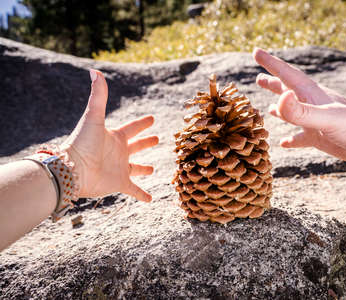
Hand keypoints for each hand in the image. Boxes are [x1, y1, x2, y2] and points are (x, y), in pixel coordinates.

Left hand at [61, 70, 157, 201]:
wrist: (74, 170)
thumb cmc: (83, 143)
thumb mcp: (93, 117)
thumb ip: (98, 96)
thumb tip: (95, 71)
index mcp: (115, 137)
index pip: (132, 128)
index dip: (142, 123)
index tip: (152, 119)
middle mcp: (119, 152)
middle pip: (136, 146)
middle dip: (146, 142)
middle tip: (157, 139)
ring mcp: (120, 168)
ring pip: (136, 169)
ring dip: (144, 169)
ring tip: (152, 169)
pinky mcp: (119, 183)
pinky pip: (134, 190)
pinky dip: (142, 194)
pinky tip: (150, 199)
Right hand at [253, 48, 345, 163]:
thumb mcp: (326, 117)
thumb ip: (300, 111)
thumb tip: (279, 99)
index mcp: (311, 94)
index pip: (286, 74)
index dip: (270, 63)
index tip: (256, 52)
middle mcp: (312, 105)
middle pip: (287, 90)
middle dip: (273, 83)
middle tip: (258, 78)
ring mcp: (315, 122)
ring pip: (292, 113)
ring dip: (279, 110)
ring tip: (267, 109)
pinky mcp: (320, 138)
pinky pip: (300, 137)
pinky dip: (291, 139)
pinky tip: (283, 143)